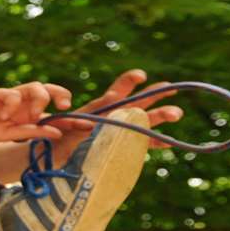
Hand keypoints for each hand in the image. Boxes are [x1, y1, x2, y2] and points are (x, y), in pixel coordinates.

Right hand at [0, 83, 68, 144]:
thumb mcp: (6, 136)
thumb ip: (29, 132)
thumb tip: (58, 132)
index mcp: (24, 114)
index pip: (51, 110)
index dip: (69, 116)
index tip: (87, 124)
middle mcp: (19, 103)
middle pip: (47, 91)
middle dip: (60, 95)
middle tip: (64, 107)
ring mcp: (6, 97)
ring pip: (34, 88)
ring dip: (38, 99)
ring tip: (32, 114)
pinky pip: (11, 93)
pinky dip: (12, 105)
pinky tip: (4, 117)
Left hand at [50, 69, 183, 161]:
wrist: (53, 154)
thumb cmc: (59, 135)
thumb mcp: (68, 123)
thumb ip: (81, 118)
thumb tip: (97, 115)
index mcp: (103, 107)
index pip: (119, 89)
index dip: (128, 81)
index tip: (140, 76)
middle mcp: (115, 116)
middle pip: (139, 102)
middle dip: (156, 95)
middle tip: (172, 89)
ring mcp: (120, 131)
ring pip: (144, 121)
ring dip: (160, 116)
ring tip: (176, 114)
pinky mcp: (121, 146)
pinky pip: (140, 144)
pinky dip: (154, 143)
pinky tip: (169, 142)